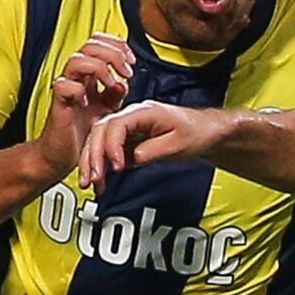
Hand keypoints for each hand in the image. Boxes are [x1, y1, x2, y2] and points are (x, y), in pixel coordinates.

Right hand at [35, 34, 134, 175]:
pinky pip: (62, 86)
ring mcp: (66, 90)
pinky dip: (78, 90)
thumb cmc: (82, 131)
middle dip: (112, 53)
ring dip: (99, 67)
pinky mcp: (58, 106)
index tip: (132, 61)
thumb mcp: (107, 110)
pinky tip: (88, 102)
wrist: (62, 155)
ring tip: (111, 83)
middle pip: (89, 45)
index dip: (116, 45)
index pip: (98, 43)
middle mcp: (75, 78)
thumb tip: (123, 81)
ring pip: (75, 60)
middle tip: (127, 69)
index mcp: (88, 75)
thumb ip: (115, 94)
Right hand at [79, 100, 234, 189]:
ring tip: (90, 183)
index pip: (117, 124)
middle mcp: (131, 117)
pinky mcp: (127, 142)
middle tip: (93, 178)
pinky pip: (108, 152)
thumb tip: (132, 158)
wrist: (204, 133)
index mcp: (144, 111)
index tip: (116, 166)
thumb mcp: (177, 143)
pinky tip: (99, 182)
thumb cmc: (195, 132)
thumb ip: (152, 151)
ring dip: (92, 162)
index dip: (112, 146)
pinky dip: (101, 167)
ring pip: (99, 141)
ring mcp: (127, 129)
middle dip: (94, 155)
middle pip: (100, 131)